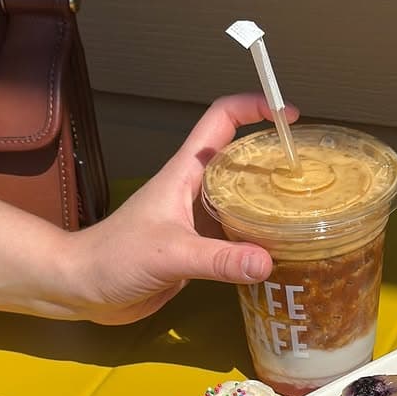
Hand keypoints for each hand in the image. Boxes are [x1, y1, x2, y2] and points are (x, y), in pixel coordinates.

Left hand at [65, 93, 297, 323]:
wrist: (82, 288)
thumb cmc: (115, 258)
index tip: (290, 115)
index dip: (254, 108)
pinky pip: (237, 231)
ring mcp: (196, 218)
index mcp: (185, 173)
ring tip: (309, 207)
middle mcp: (195, 189)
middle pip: (241, 156)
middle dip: (274, 155)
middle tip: (313, 171)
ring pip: (242, 196)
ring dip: (270, 197)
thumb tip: (267, 261)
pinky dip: (260, 235)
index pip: (221, 121)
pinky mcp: (197, 247)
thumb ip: (218, 259)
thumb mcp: (170, 255)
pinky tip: (282, 248)